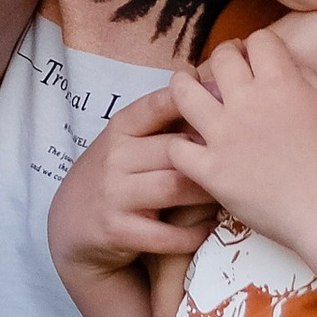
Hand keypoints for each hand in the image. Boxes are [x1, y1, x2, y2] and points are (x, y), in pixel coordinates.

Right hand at [49, 88, 215, 285]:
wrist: (72, 224)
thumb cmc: (116, 175)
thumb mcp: (128, 142)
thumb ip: (162, 121)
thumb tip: (208, 82)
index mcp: (120, 128)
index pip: (156, 105)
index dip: (191, 102)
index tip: (224, 104)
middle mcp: (114, 156)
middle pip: (175, 150)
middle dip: (211, 156)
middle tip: (244, 162)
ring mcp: (114, 194)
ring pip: (173, 188)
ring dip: (207, 194)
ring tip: (230, 195)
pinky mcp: (117, 230)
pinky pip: (166, 234)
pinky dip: (193, 233)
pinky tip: (208, 228)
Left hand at [169, 26, 316, 260]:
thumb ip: (306, 77)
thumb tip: (284, 61)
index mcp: (280, 83)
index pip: (259, 40)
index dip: (258, 45)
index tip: (257, 56)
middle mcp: (247, 102)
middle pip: (220, 58)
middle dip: (224, 56)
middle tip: (226, 67)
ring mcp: (224, 136)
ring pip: (182, 93)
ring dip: (182, 85)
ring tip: (185, 86)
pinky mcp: (212, 170)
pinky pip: (178, 148)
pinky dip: (179, 145)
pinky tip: (187, 144)